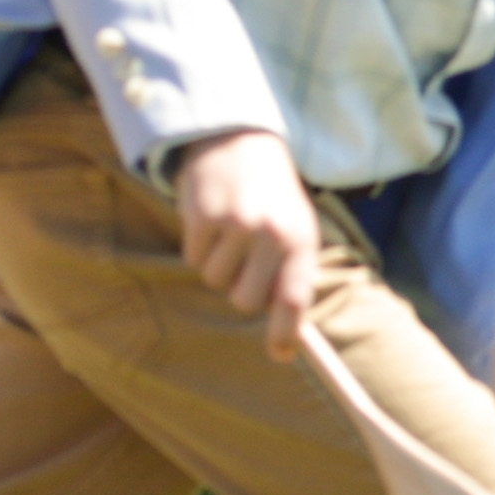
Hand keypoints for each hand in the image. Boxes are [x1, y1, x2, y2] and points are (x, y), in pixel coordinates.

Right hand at [173, 126, 331, 358]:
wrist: (239, 140)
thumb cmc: (272, 197)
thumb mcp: (295, 229)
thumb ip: (292, 279)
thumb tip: (288, 345)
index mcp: (300, 239)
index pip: (294, 299)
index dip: (285, 333)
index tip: (279, 355)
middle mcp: (271, 233)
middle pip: (245, 301)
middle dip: (240, 289)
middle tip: (246, 260)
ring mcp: (236, 224)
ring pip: (215, 281)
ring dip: (218, 264)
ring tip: (230, 231)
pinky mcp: (203, 215)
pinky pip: (193, 259)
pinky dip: (198, 247)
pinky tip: (211, 219)